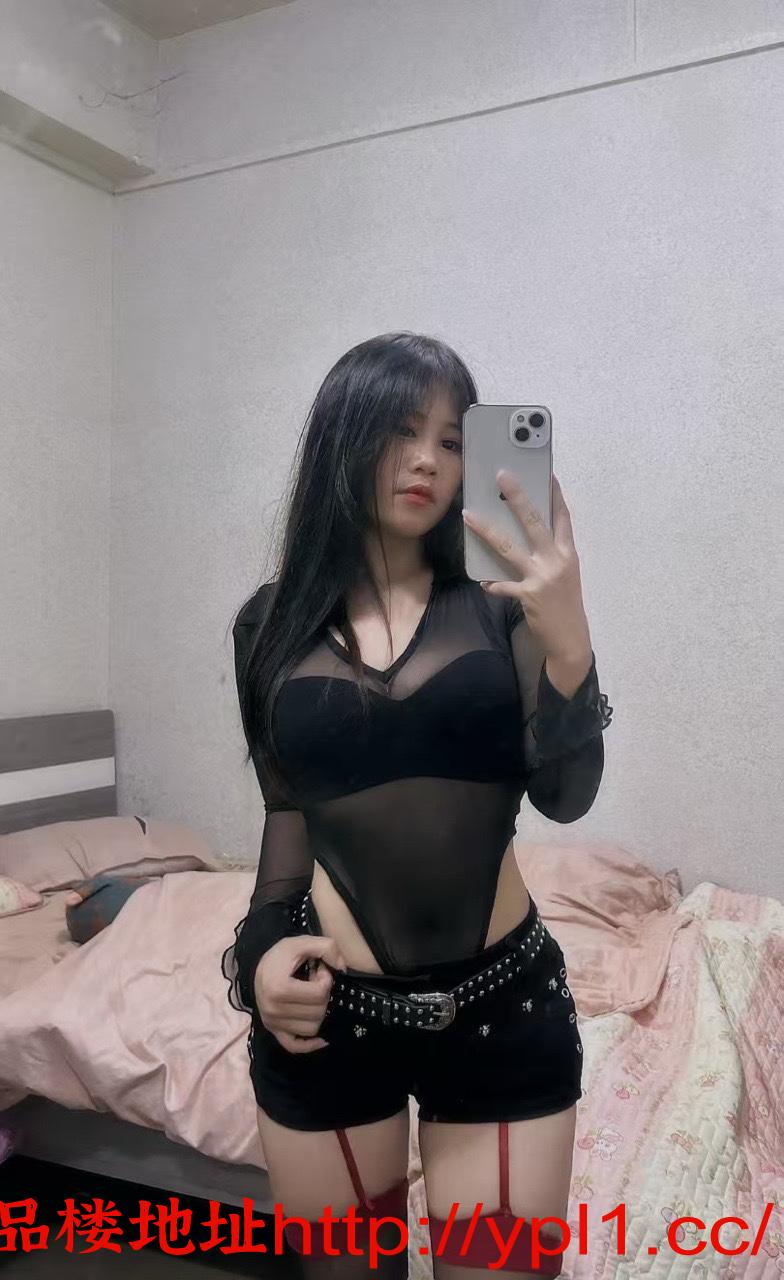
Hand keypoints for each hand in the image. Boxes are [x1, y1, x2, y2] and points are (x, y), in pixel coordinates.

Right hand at [255, 934, 346, 1053]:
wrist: (259, 968)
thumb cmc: (280, 956)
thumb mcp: (302, 942)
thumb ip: (326, 947)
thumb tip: (343, 967)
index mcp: (279, 988)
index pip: (320, 993)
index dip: (326, 979)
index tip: (319, 970)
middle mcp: (274, 1010)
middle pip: (318, 1012)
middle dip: (323, 996)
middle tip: (314, 983)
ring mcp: (273, 1023)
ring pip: (313, 1029)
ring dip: (318, 1013)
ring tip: (310, 998)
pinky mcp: (274, 1032)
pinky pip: (296, 1047)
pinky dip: (310, 1044)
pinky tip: (321, 1036)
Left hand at [462, 470, 591, 662]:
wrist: (571, 640)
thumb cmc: (566, 605)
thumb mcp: (565, 575)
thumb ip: (550, 556)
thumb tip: (526, 539)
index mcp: (568, 553)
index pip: (563, 517)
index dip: (556, 495)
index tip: (548, 474)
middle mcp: (557, 560)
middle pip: (534, 522)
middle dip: (517, 497)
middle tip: (502, 476)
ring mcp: (542, 577)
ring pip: (509, 547)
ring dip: (486, 530)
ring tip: (468, 515)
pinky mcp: (528, 595)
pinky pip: (503, 585)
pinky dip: (492, 584)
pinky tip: (484, 582)